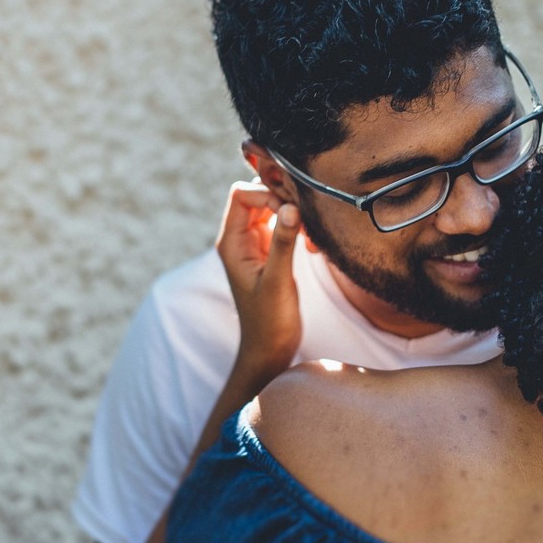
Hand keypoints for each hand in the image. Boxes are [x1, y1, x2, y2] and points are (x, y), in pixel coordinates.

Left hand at [215, 180, 302, 378]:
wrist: (270, 348)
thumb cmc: (269, 320)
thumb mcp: (277, 280)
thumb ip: (282, 242)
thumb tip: (291, 206)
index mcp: (231, 243)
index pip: (241, 195)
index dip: (266, 194)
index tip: (292, 210)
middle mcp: (239, 239)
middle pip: (255, 196)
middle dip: (281, 199)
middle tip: (306, 216)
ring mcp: (254, 244)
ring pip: (270, 208)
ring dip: (291, 212)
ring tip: (309, 231)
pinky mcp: (269, 251)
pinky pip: (280, 224)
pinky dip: (296, 226)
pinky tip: (311, 243)